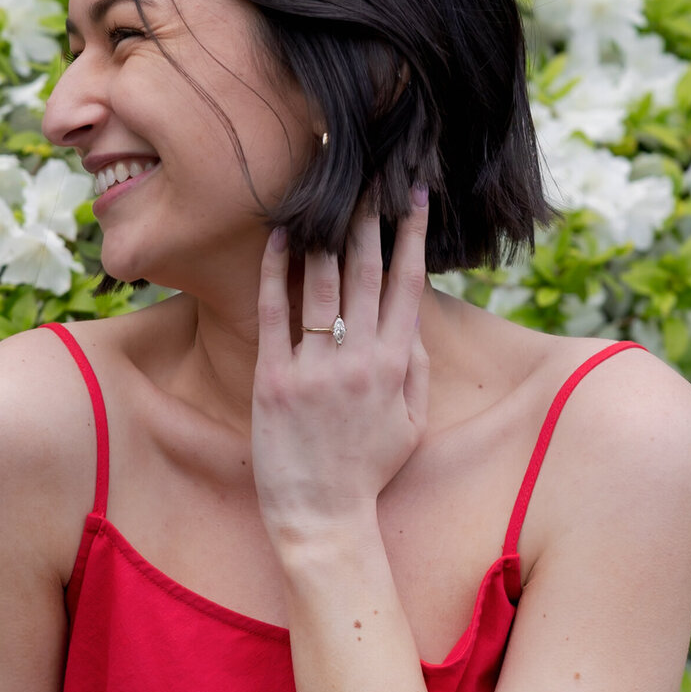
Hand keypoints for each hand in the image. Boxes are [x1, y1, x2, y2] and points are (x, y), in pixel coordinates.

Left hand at [252, 188, 430, 553]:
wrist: (321, 517)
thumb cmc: (368, 470)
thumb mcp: (411, 424)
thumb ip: (416, 370)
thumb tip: (412, 320)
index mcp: (396, 367)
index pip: (407, 285)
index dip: (411, 235)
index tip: (413, 193)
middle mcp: (358, 361)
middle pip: (365, 272)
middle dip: (368, 218)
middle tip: (368, 174)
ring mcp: (314, 369)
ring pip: (321, 284)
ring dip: (323, 233)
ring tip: (323, 192)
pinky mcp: (274, 379)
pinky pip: (274, 314)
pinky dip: (275, 271)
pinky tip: (276, 237)